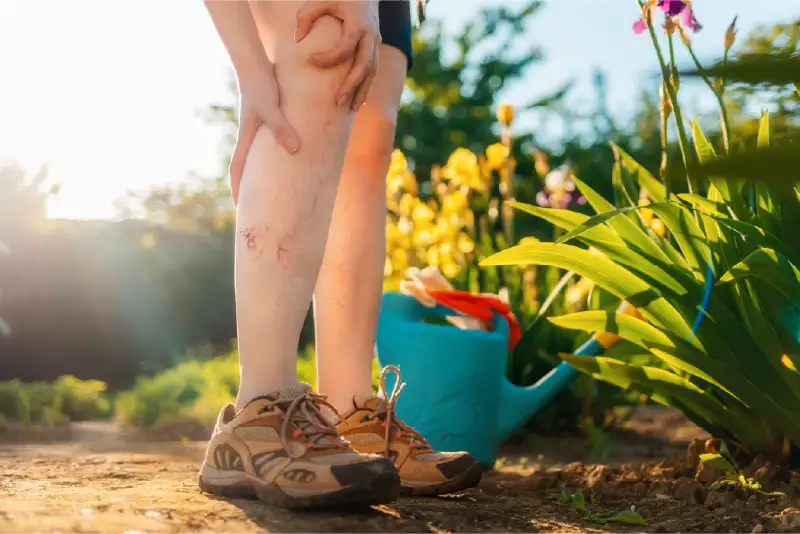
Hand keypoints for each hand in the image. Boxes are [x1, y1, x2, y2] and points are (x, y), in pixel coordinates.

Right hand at [229, 65, 299, 204]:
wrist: (255, 63)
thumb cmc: (260, 84)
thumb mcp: (270, 107)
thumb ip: (281, 127)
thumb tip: (295, 150)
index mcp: (246, 138)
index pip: (238, 169)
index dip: (238, 190)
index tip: (240, 210)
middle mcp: (251, 136)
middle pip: (249, 167)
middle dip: (252, 187)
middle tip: (262, 206)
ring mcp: (259, 128)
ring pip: (261, 157)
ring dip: (266, 172)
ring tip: (280, 188)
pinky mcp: (270, 119)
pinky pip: (273, 143)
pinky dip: (279, 153)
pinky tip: (292, 158)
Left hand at [295, 1, 380, 110]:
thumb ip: (306, 16)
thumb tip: (298, 40)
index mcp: (358, 22)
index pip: (346, 46)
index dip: (329, 57)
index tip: (310, 60)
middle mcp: (371, 35)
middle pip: (365, 65)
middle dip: (352, 85)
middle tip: (337, 102)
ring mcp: (376, 43)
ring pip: (372, 72)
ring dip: (361, 91)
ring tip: (350, 109)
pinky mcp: (375, 48)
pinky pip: (372, 71)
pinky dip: (364, 86)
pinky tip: (355, 101)